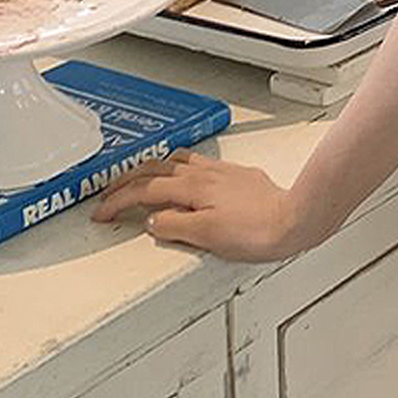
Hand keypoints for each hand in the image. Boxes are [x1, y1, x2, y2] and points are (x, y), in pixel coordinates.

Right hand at [90, 150, 321, 260]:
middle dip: (126, 181)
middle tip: (110, 193)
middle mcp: (205, 174)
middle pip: (154, 170)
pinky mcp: (237, 175)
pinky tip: (185, 174)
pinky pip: (198, 162)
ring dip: (152, 168)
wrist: (295, 218)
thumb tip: (154, 221)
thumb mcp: (207, 236)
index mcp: (192, 188)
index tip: (102, 212)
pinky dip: (178, 166)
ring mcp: (222, 172)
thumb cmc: (258, 231)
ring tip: (139, 178)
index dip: (118, 201)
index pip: (143, 191)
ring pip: (176, 161)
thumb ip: (175, 226)